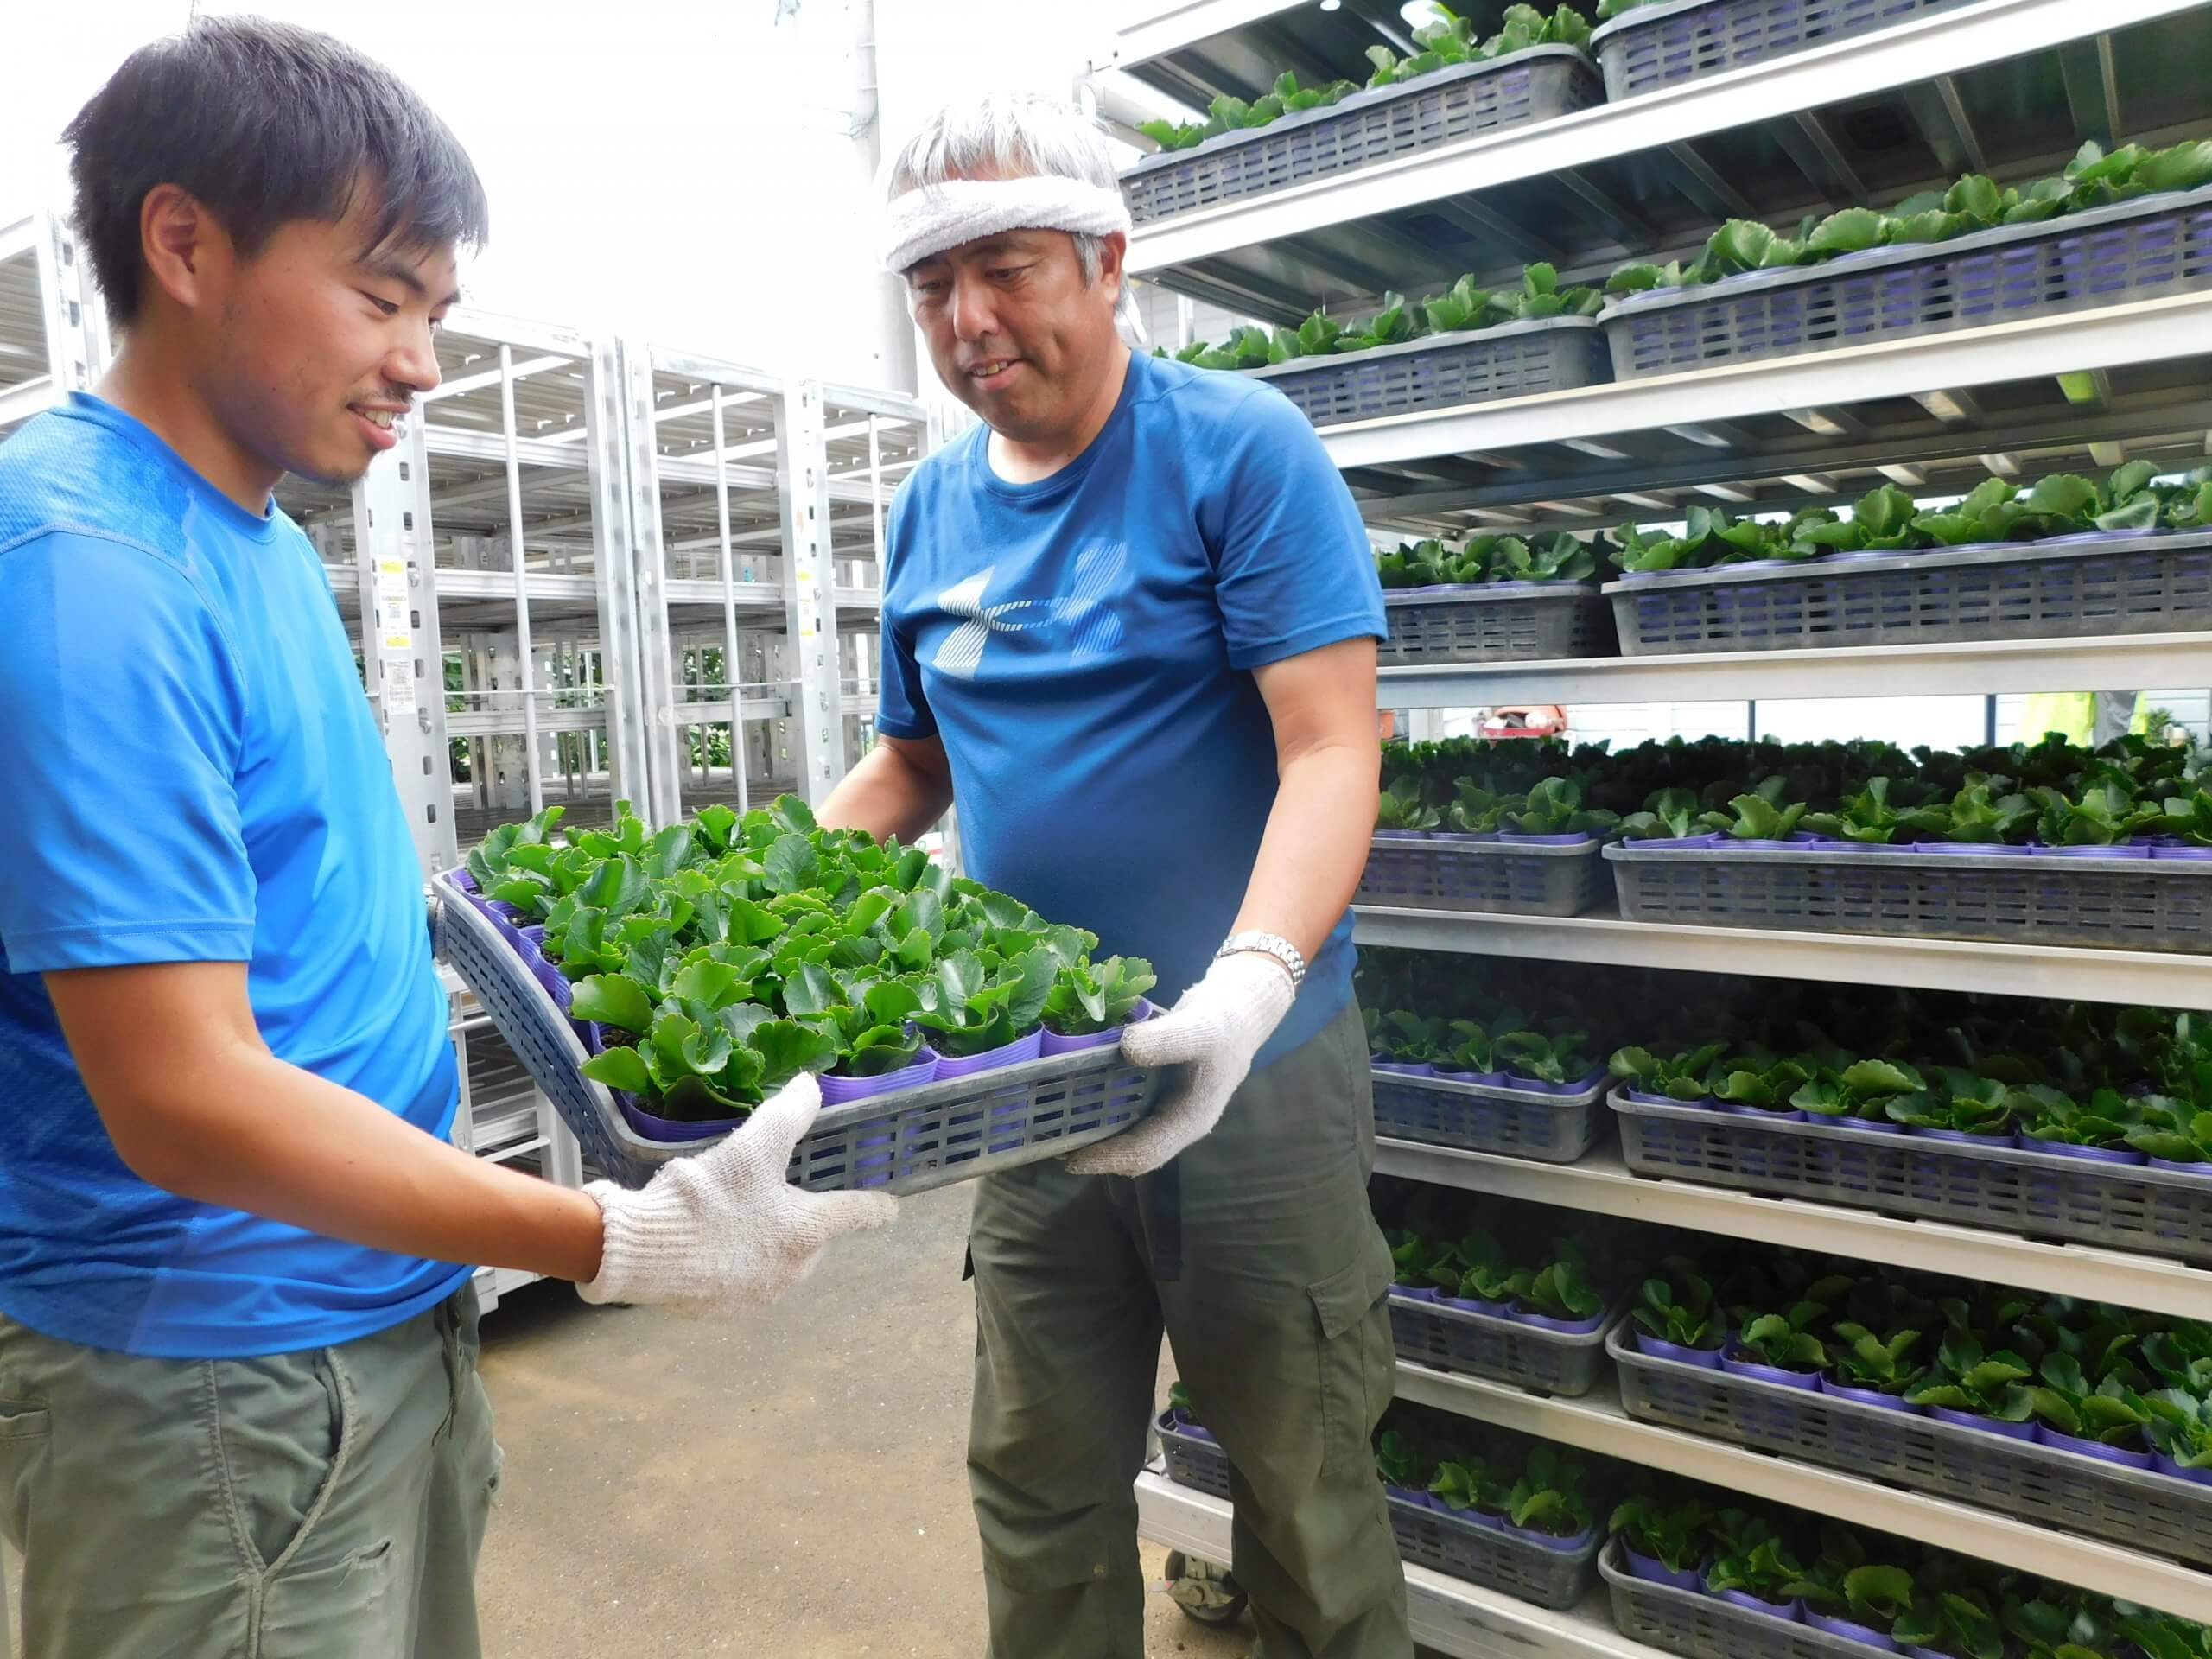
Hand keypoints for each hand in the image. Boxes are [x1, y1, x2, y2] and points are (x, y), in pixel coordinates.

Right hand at [577, 1074, 896, 1313]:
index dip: (874, 1207)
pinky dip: (734, 1262)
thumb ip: (788, 1113)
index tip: (889, 1209)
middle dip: (798, 1219)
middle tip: (769, 1194)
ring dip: (764, 1241)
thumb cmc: (710, 1197)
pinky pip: (741, 1281)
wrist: (645, 1251)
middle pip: (811, 1239)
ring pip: (776, 1261)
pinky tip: (709, 1244)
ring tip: (733, 1216)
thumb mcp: (753, 1146)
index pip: (856, 1214)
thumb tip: (811, 1085)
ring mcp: (759, 1295)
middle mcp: (793, 1270)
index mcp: (808, 1232)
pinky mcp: (724, 1310)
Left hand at [1064, 952, 1295, 1177]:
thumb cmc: (1223, 1025)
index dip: (1107, 1159)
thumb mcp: (1198, 1030)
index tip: (1069, 1157)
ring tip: (1055, 1121)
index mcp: (1189, 1122)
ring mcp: (1165, 1108)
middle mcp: (1175, 1122)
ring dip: (1094, 1129)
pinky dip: (1100, 1104)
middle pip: (1131, 1150)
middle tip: (1050, 1141)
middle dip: (1094, 1149)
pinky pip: (1124, 1106)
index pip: (1145, 1153)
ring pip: (1125, 1130)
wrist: (1236, 1007)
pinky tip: (1075, 1091)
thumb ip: (1166, 1041)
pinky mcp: (1155, 1090)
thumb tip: (1126, 1049)